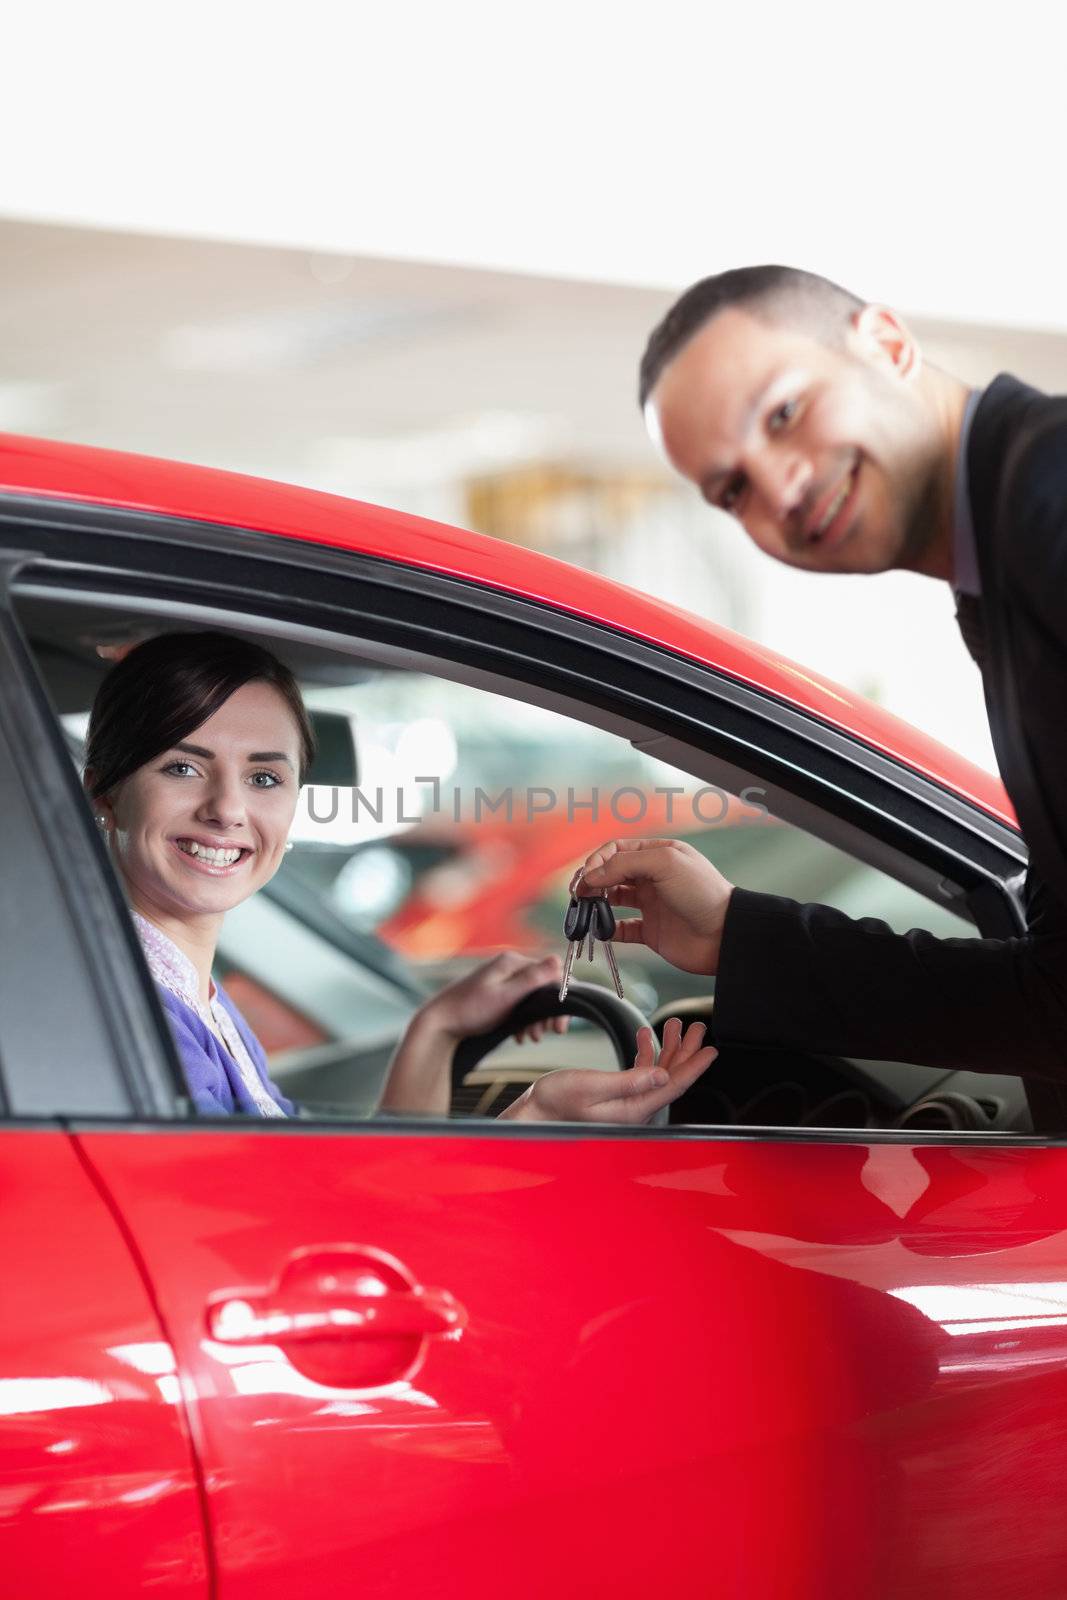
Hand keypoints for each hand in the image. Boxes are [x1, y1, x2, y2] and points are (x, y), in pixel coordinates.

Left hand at [419, 950, 569, 1042]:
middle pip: (543, 988)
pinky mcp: (499, 993)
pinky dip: (524, 1021)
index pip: (551, 975)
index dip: (560, 1000)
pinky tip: (519, 1035)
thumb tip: (558, 959)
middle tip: (547, 1034)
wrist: (440, 1022)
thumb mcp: (505, 996)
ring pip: (533, 999)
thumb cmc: (470, 1009)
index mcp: (512, 962)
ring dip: (536, 1020)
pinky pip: (521, 1005)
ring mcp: (504, 980)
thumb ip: (532, 979)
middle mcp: (510, 967)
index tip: (559, 1026)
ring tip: (530, 1037)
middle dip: (547, 1013)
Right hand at [501, 1017, 716, 1124]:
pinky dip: (646, 1052)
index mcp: (633, 1110)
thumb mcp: (592, 1086)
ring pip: (657, 1073)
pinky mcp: (616, 1095)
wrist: (534, 1112)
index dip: (694, 1066)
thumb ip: (629, 1081)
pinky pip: (640, 1073)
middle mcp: (635, 1108)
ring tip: (675, 1024)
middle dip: (686, 1051)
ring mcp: (627, 1102)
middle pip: (670, 1078)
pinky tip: (644, 1036)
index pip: (673, 1086)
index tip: (712, 1049)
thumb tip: (663, 1077)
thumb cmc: (555, 1102)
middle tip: (698, 1027)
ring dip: (667, 1048)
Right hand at [578, 838, 733, 974]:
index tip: (587, 876)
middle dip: (591, 880)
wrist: (724, 934)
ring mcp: (652, 904)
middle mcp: (653, 878)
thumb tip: (592, 874)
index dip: (597, 861)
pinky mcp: (652, 931)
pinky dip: (607, 930)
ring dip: (595, 903)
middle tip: (578, 893)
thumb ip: (624, 864)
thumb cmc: (701, 892)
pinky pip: (622, 929)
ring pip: (613, 900)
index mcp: (658, 854)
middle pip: (611, 873)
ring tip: (584, 909)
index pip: (617, 850)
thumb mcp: (664, 863)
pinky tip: (599, 929)